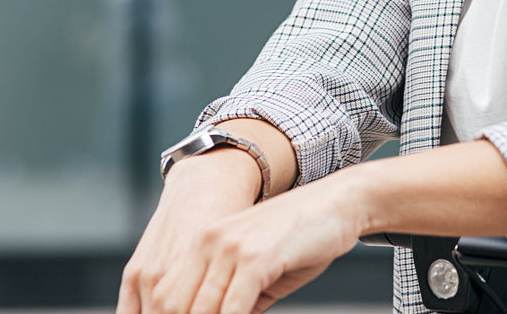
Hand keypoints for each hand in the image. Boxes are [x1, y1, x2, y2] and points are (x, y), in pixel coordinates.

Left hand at [119, 151, 360, 313]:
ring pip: (200, 311)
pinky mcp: (256, 257)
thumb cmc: (302, 239)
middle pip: (173, 306)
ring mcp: (230, 248)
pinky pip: (232, 309)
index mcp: (202, 243)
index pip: (165, 297)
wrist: (341, 202)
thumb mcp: (257, 269)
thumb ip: (233, 300)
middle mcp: (208, 242)